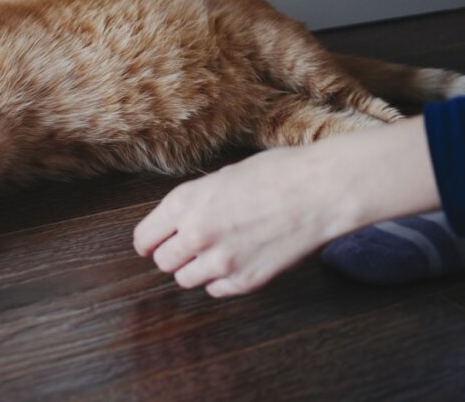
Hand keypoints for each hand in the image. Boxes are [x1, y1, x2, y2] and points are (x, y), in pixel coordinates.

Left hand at [132, 118, 439, 296]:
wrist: (319, 192)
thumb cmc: (276, 174)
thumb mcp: (221, 176)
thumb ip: (195, 201)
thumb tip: (182, 217)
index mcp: (184, 202)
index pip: (144, 237)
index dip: (148, 241)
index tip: (152, 243)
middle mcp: (196, 235)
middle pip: (162, 262)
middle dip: (171, 255)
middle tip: (185, 248)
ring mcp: (221, 262)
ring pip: (185, 280)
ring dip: (193, 269)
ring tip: (213, 254)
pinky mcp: (246, 281)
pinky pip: (216, 291)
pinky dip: (220, 281)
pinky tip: (234, 263)